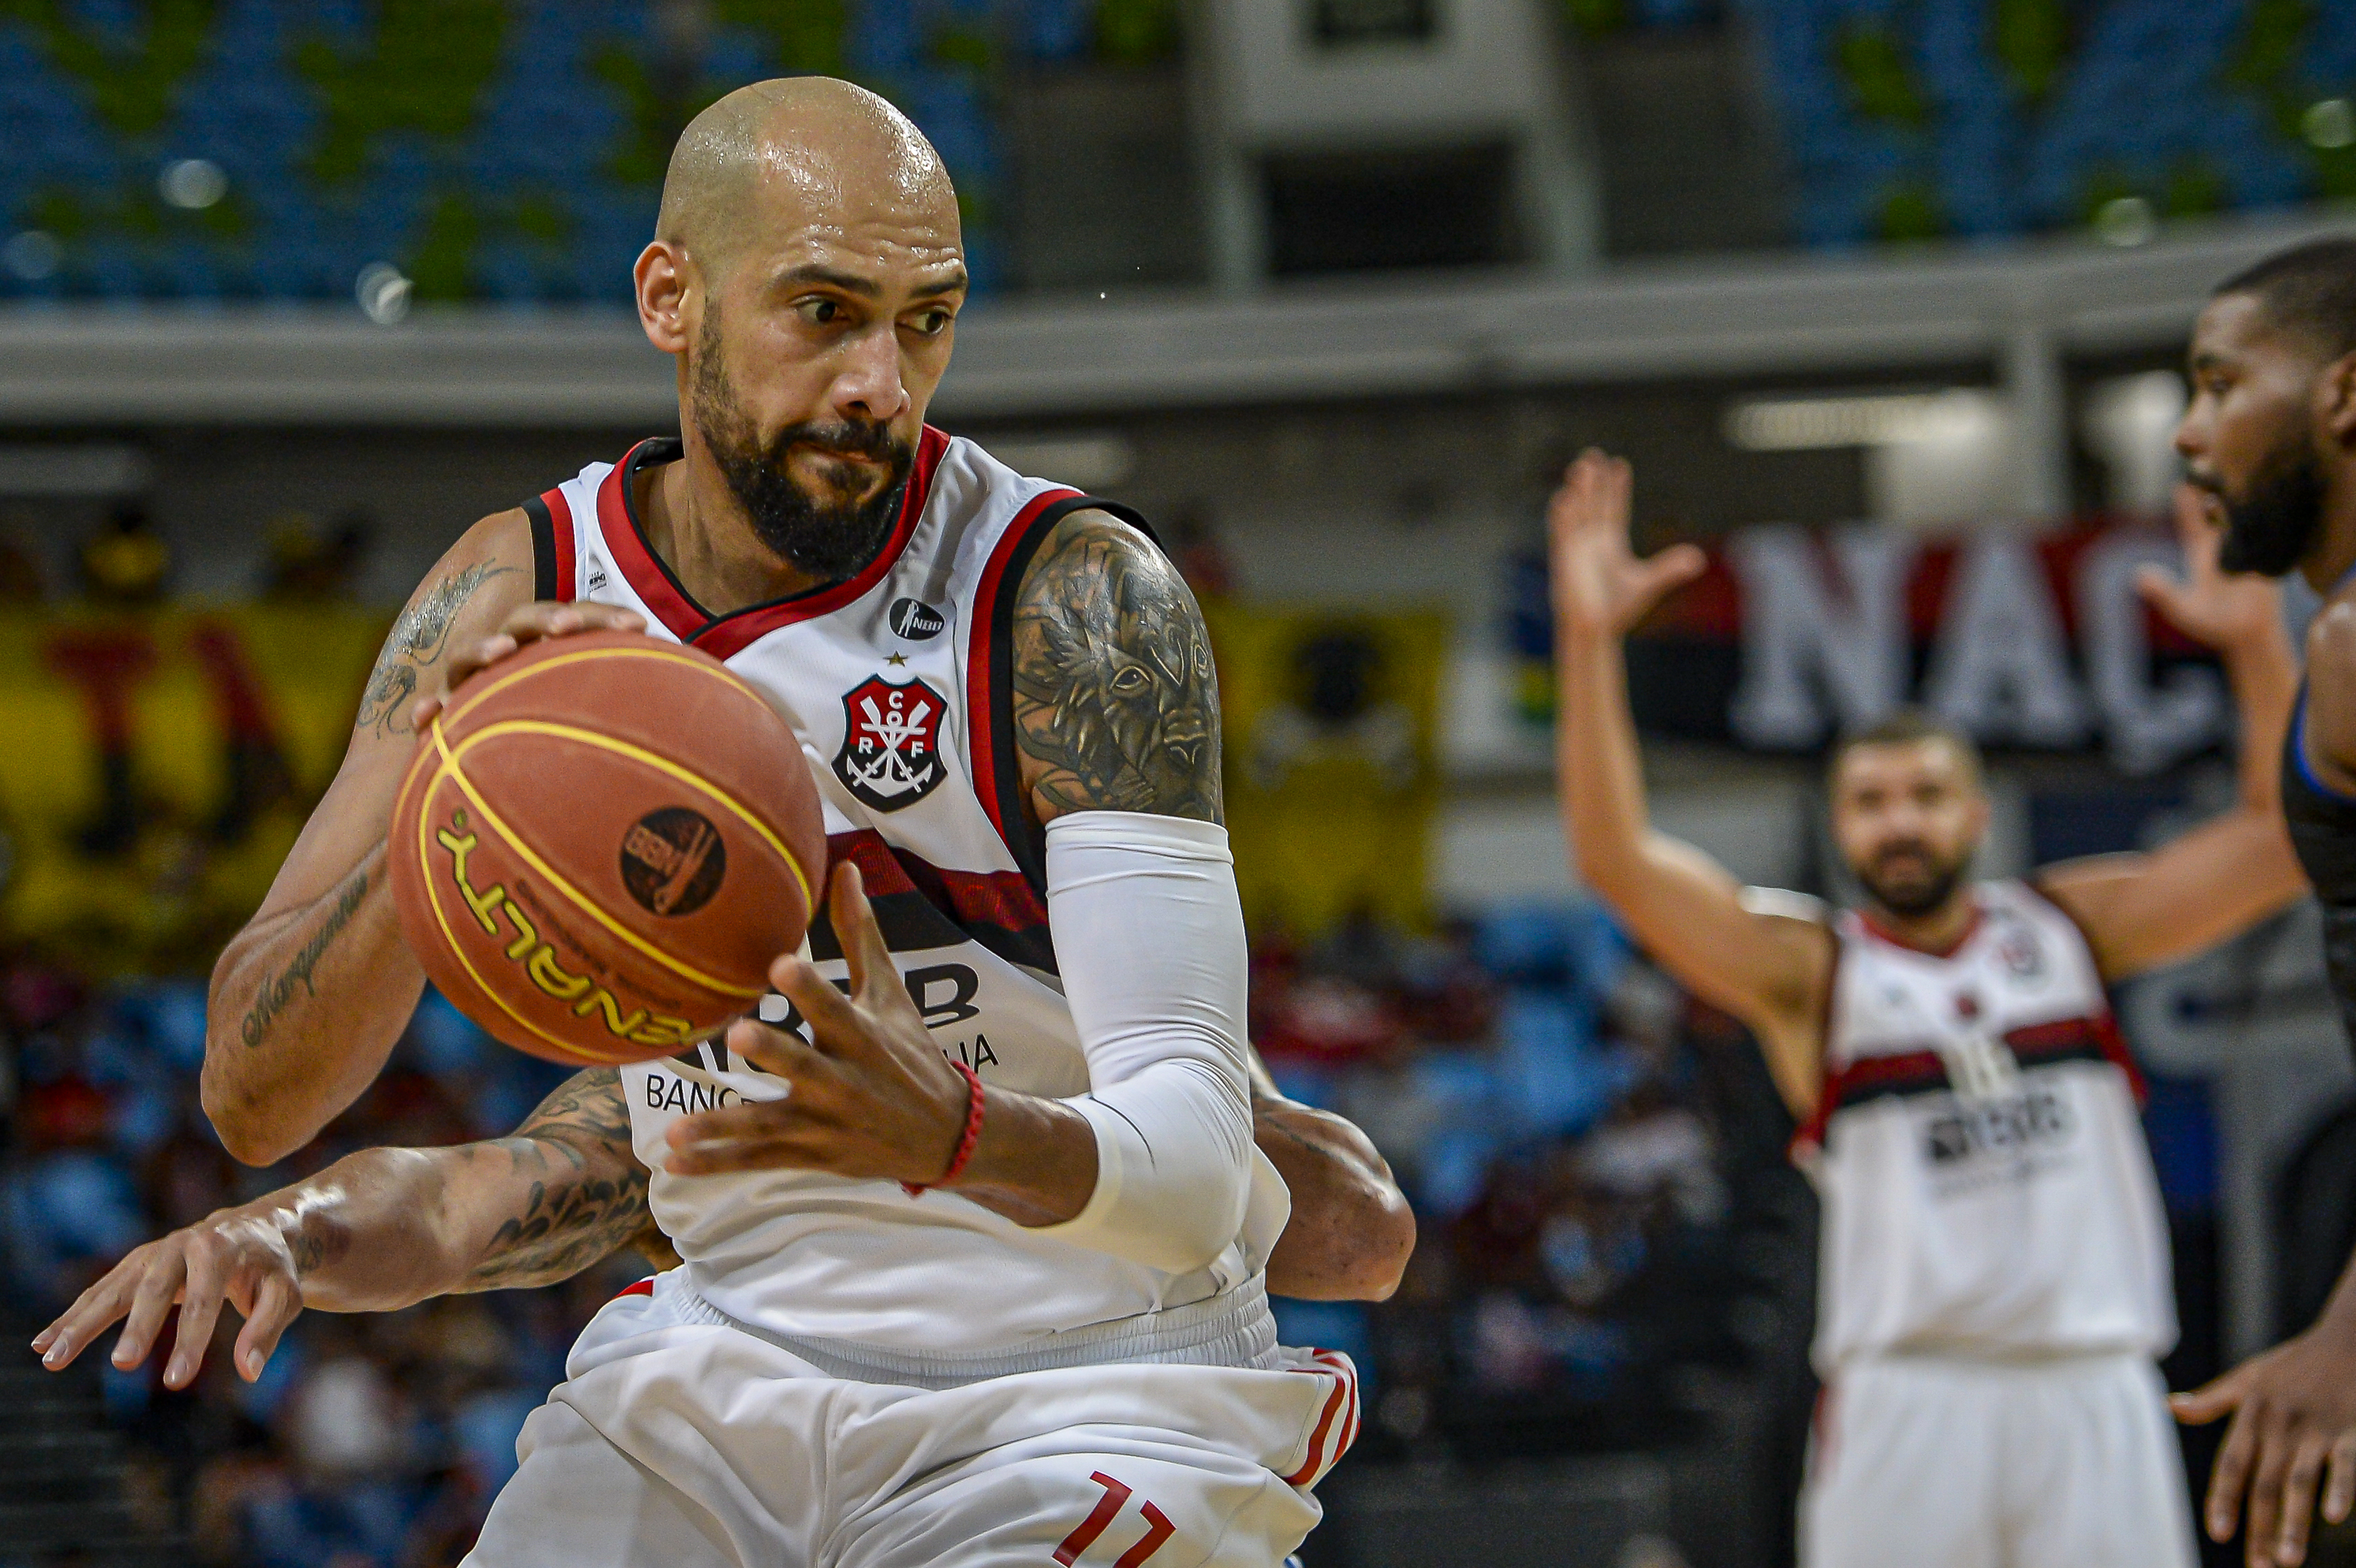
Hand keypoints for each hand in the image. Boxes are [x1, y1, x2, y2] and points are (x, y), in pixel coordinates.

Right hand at [31, 1209, 306, 1389]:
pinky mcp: (135, 1265)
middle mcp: (181, 1246)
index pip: (203, 1302)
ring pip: (113, 1290)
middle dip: (136, 1328)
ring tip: (50, 1358)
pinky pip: (100, 1292)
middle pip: (152, 1290)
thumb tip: (250, 1372)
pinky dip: (72, 1316)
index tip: (178, 1380)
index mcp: (220, 1249)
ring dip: (81, 1323)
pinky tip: (43, 1344)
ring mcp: (153, 1254)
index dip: (191, 1342)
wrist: (257, 1227)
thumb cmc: (272, 1267)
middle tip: (122, 1365)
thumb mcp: (285, 1294)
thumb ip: (266, 1329)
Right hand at [407, 600, 646, 730]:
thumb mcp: (608, 708)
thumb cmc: (572, 724)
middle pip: (527, 622)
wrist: (507, 749)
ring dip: (484, 647)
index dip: (606, 618)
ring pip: (472, 654)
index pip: (580, 618)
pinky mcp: (447, 708)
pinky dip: (427, 710)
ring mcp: (474, 677)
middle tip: (567, 625)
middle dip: (548, 619)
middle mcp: (513, 652)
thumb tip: (709, 704)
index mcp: (552, 643)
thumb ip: (640, 699)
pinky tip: (426, 720)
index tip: (641, 626)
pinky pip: (432, 707)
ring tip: (500, 650)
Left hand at [662, 861, 972, 1185]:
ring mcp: (825, 1123)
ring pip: (770, 1125)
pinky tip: (673, 1162)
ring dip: (723, 1126)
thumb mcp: (891, 994)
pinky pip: (760, 1161)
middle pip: (803, 1065)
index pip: (835, 1008)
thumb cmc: (910, 1052)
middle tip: (738, 1032)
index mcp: (864, 1037)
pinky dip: (717, 1164)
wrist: (945, 1135)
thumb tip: (845, 866)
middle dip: (772, 1051)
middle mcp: (844, 1081)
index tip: (780, 964)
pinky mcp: (812, 1154)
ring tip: (675, 1128)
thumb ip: (860, 935)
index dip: (810, 988)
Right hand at [1546, 449, 1705, 639]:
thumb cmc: (1617, 609)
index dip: (1616, 488)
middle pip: (1593, 502)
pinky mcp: (1565, 558)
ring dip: (1579, 490)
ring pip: (1577, 511)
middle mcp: (1591, 540)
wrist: (1596, 629)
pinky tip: (1565, 497)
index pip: (1614, 508)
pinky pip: (1561, 532)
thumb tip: (1699, 559)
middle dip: (1594, 480)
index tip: (1620, 465)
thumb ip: (1669, 567)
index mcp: (1610, 543)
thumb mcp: (1648, 582)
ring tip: (1582, 466)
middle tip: (1594, 454)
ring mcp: (1577, 547)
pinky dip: (1562, 515)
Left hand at [2138, 482, 2283, 653]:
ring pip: (2243, 514)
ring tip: (2231, 480)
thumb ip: (2163, 593)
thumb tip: (2138, 576)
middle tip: (2206, 466)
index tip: (2180, 483)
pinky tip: (2261, 503)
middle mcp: (2223, 544)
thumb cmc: (2211, 625)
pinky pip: (2265, 531)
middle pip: (2218, 509)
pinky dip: (2261, 517)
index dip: (2187, 502)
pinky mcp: (2267, 554)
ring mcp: (2247, 547)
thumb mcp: (2183, 609)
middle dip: (2213, 488)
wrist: (2248, 637)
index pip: (2191, 520)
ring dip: (2237, 498)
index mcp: (2201, 552)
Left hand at [2173, 1318, 2355, 1565]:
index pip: (2231, 1464)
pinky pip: (2344, 1463)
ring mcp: (2314, 1428)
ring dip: (2294, 1523)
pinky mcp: (2348, 1429)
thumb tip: (2173, 1407)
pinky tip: (2335, 1517)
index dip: (2223, 1498)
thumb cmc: (2294, 1363)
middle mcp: (2279, 1425)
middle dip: (2261, 1528)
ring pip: (2299, 1482)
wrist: (2346, 1337)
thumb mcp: (2248, 1377)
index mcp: (2252, 1415)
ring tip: (2288, 1561)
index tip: (2217, 1533)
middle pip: (2264, 1484)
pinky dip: (2340, 1488)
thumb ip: (2212, 1400)